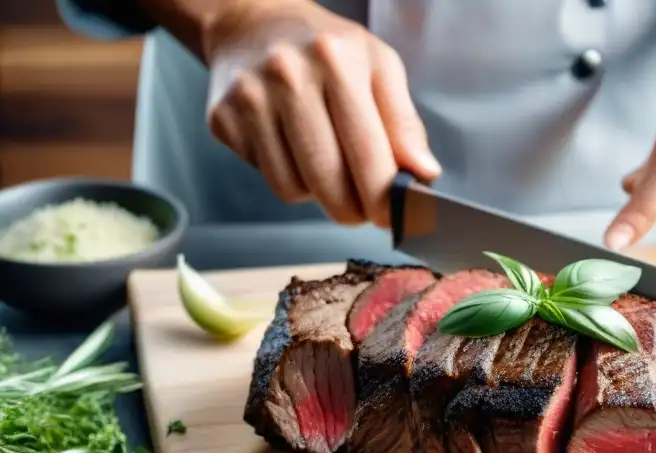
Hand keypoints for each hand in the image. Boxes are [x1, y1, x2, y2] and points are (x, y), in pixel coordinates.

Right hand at [203, 0, 440, 225]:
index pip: (368, 154)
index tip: (391, 216)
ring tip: (325, 163)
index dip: (383, 199)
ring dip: (317, 192)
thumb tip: (423, 173)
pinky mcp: (222, 119)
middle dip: (352, 208)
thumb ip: (405, 123)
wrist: (253, 22)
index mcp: (336, 61)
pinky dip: (288, 176)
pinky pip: (267, 177)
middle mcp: (287, 75)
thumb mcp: (379, 68)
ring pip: (293, 188)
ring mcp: (249, 98)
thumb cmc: (328, 50)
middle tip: (362, 207)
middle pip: (329, 181)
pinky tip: (293, 149)